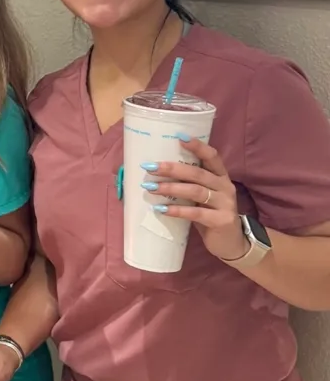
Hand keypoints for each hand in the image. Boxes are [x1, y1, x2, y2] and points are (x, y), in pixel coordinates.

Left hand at [141, 139, 246, 262]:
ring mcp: (226, 204)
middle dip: (172, 169)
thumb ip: (190, 184)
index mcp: (220, 176)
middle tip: (150, 167)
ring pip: (196, 191)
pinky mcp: (222, 220)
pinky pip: (196, 213)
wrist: (231, 243)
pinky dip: (178, 210)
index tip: (178, 136)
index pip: (211, 156)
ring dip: (171, 188)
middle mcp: (225, 186)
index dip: (197, 146)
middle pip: (198, 173)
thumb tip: (156, 172)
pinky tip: (162, 210)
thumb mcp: (203, 196)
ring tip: (150, 188)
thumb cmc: (211, 215)